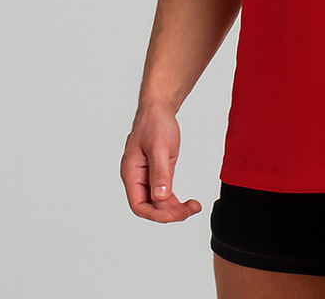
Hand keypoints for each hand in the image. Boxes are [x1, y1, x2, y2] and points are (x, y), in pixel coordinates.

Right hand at [121, 105, 202, 221]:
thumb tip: (160, 197)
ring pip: (158, 203)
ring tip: (193, 207)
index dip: (156, 215)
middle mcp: (137, 178)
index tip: (175, 215)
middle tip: (190, 210)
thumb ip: (159, 173)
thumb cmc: (154, 123)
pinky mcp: (158, 174)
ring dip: (174, 209)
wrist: (158, 109)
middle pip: (149, 207)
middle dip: (169, 213)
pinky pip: (164, 195)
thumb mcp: (159, 147)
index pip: (138, 205)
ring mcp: (147, 177)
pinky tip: (189, 203)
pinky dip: (176, 201)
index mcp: (131, 173)